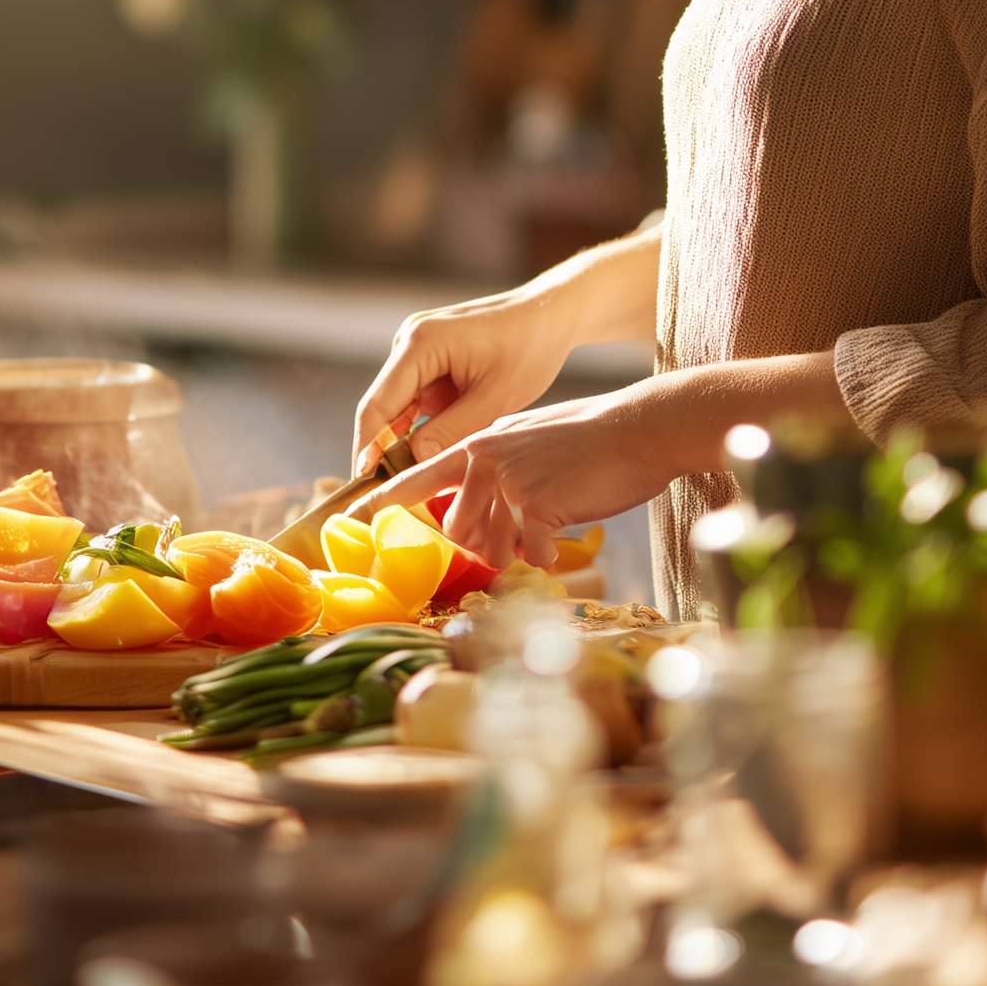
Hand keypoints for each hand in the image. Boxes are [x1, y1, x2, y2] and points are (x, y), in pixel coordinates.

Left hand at [348, 383, 684, 570]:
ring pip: (488, 545)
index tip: (348, 521)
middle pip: (457, 529)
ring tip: (544, 531)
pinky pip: (528, 554)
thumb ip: (494, 471)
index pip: (417, 475)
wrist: (637, 429)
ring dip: (516, 551)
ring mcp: (507, 479)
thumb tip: (474, 513)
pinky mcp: (535, 501)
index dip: (382, 502)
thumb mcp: (529, 444)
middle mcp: (484, 459)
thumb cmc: (592, 442)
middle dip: (486, 546)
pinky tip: (562, 539)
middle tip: (522, 533)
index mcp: (479, 444)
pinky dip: (546, 556)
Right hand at [351, 282, 581, 473]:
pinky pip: (417, 400)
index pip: (378, 404)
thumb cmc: (529, 348)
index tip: (364, 485)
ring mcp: (417, 350)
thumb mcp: (495, 397)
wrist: (550, 315)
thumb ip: (452, 430)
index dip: (367, 447)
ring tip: (408, 483)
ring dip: (403, 441)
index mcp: (419, 343)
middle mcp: (409, 342)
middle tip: (385, 495)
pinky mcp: (430, 360)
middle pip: (383, 406)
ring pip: (399, 407)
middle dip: (383, 450)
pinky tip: (428, 457)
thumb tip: (413, 461)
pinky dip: (421, 428)